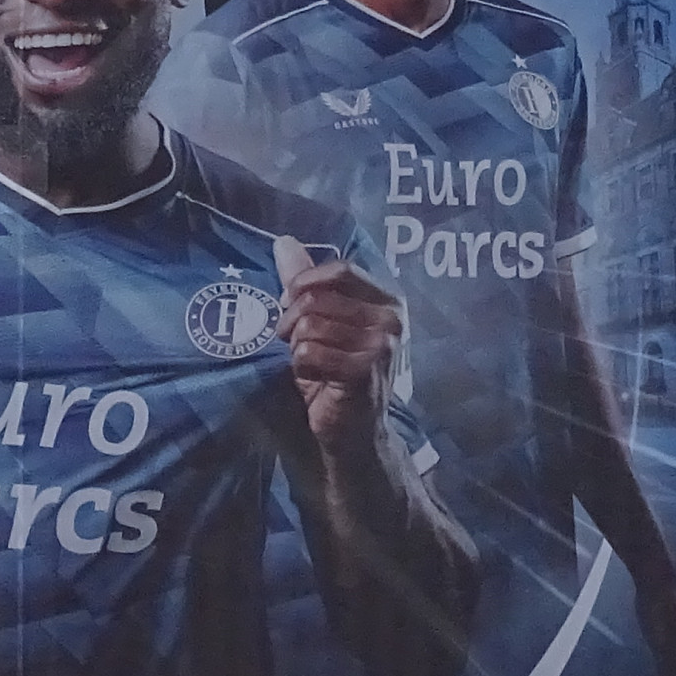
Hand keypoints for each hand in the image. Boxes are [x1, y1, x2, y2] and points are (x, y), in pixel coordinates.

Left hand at [271, 235, 403, 452]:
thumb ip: (306, 284)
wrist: (354, 433)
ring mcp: (383, 345)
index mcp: (387, 300)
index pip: (340, 271)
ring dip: (296, 346)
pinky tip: (313, 379)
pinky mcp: (366, 371)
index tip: (286, 303)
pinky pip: (311, 352)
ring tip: (306, 362)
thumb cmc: (336, 374)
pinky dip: (301, 366)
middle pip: (319, 298)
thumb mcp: (321, 323)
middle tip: (290, 340)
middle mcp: (392, 318)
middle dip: (292, 319)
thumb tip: (283, 241)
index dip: (304, 283)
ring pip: (311, 325)